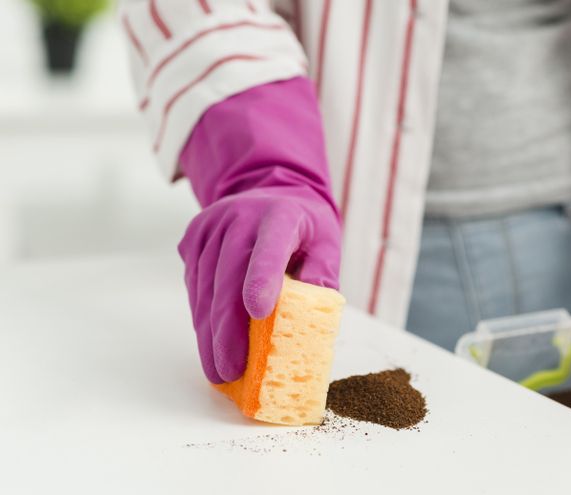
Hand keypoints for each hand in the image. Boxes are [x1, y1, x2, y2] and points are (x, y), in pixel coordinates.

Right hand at [176, 77, 338, 383]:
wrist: (270, 190)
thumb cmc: (305, 227)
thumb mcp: (327, 244)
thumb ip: (323, 275)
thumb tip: (311, 315)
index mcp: (281, 216)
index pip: (269, 248)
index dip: (262, 278)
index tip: (259, 313)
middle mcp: (241, 217)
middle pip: (228, 277)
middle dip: (227, 328)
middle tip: (230, 369)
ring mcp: (212, 226)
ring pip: (205, 287)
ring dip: (209, 332)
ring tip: (218, 369)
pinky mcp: (193, 238)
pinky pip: (195, 285)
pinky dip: (202, 318)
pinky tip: (209, 345)